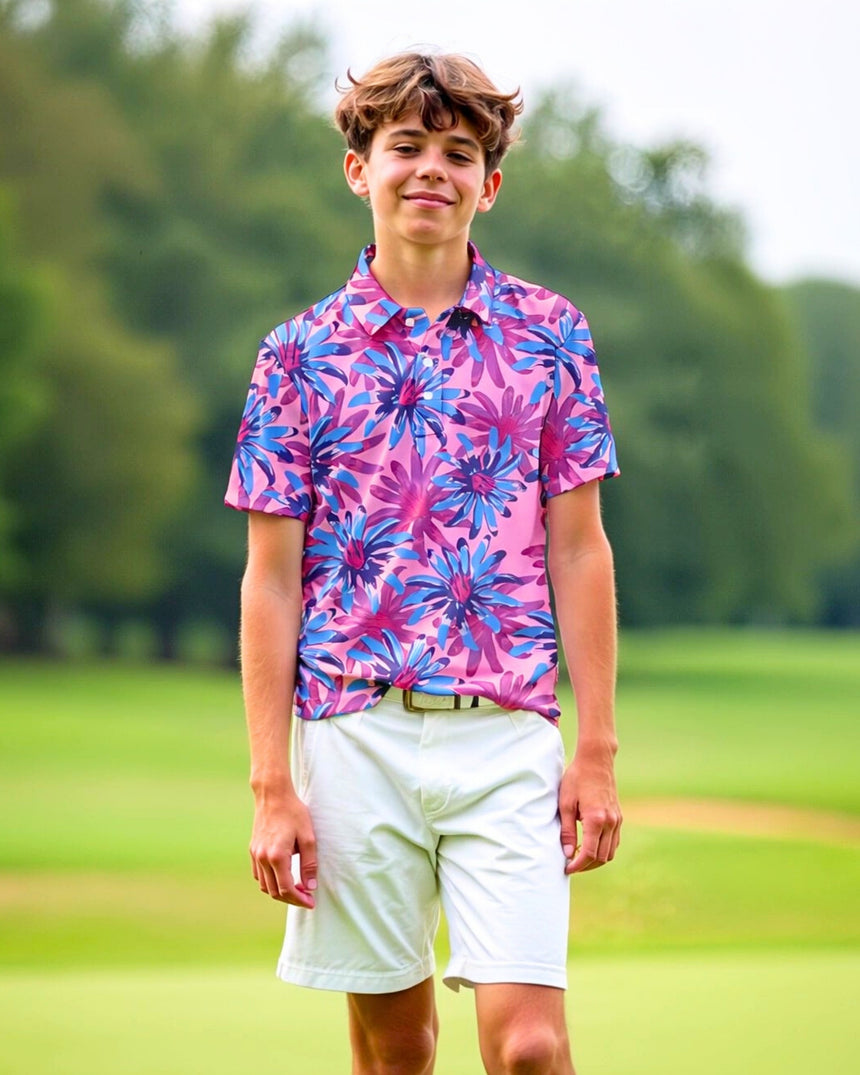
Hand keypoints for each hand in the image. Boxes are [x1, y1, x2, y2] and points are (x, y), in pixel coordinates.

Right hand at [249, 789, 317, 907]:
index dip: (300, 899)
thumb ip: (309, 864)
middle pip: (274, 891)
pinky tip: (282, 877)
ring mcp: (255, 855)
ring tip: (296, 889)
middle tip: (306, 897)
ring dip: (280, 892)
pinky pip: (259, 875)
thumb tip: (309, 886)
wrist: (273, 795)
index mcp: (277, 856)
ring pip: (265, 886)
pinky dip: (269, 882)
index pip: (287, 889)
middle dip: (291, 898)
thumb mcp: (308, 837)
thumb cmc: (293, 813)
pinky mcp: (252, 850)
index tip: (311, 902)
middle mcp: (262, 858)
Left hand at [559, 745, 621, 873]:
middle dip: (586, 866)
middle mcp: (611, 822)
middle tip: (571, 865)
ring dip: (596, 860)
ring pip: (611, 852)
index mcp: (596, 819)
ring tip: (580, 858)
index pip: (589, 853)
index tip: (566, 868)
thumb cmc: (577, 779)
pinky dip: (604, 850)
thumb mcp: (566, 803)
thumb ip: (567, 831)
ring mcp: (617, 820)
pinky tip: (591, 847)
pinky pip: (615, 842)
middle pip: (602, 857)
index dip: (577, 865)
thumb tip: (567, 854)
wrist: (596, 760)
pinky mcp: (619, 817)